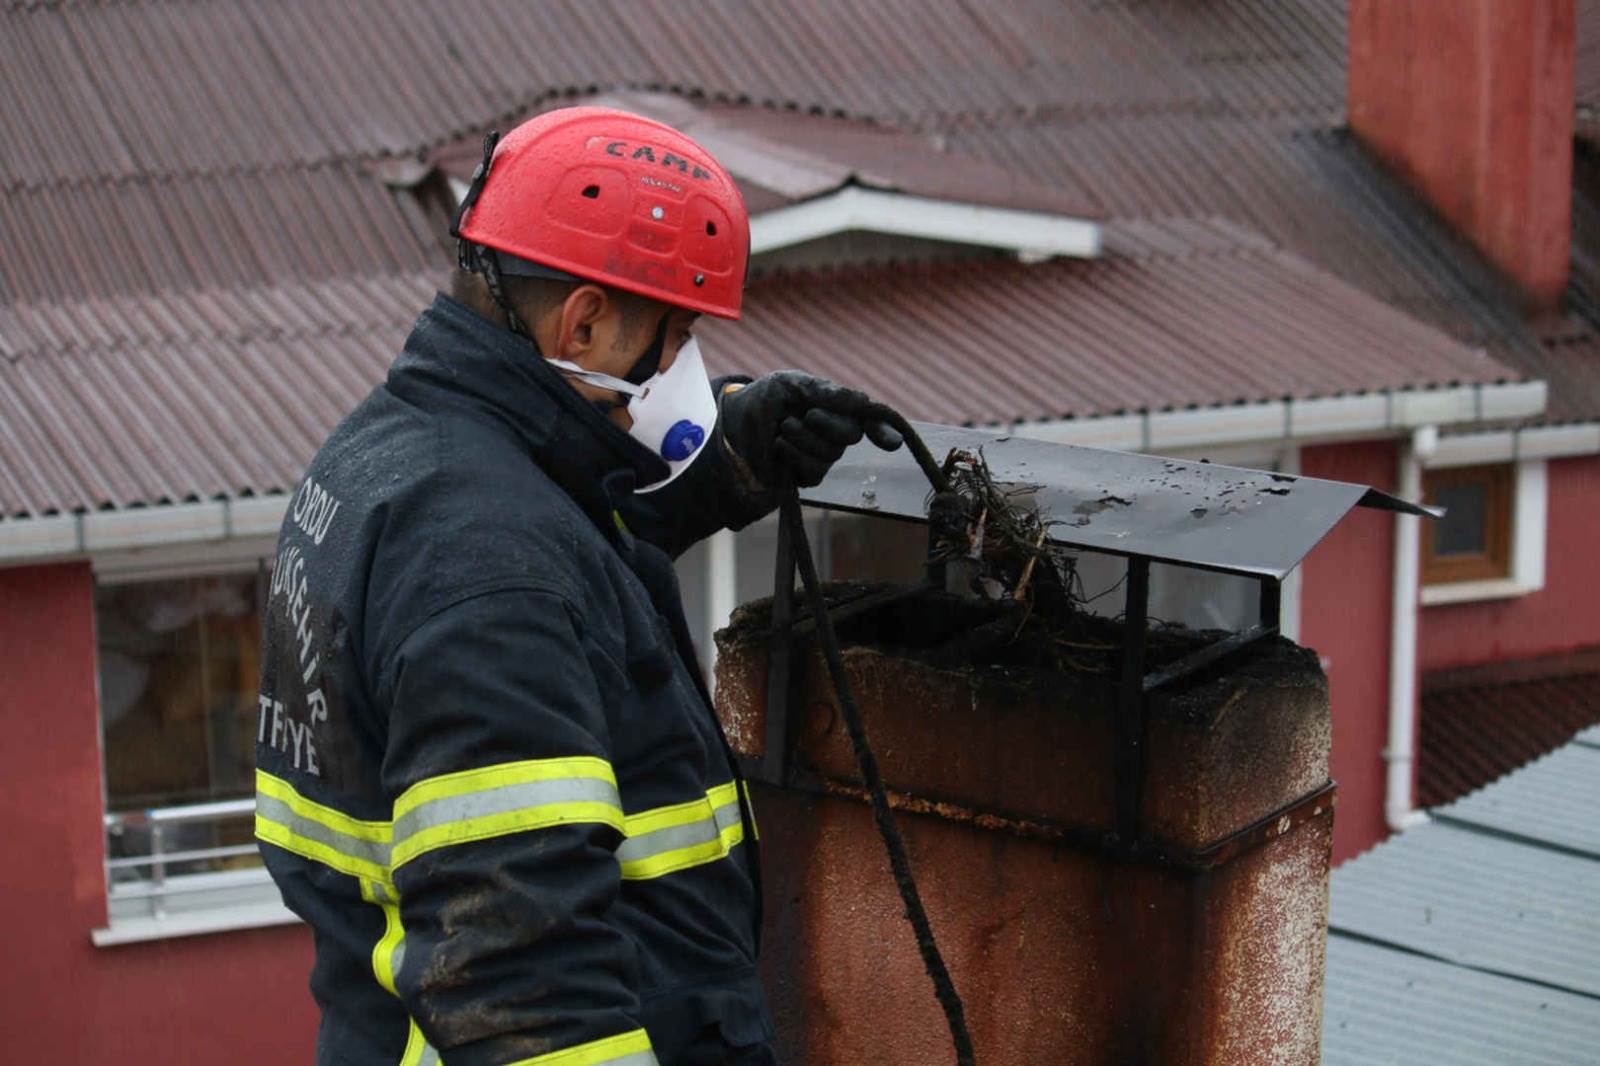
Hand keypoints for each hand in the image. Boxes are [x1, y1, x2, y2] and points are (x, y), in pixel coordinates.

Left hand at [720, 371, 903, 487]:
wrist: (732, 425)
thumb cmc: (763, 400)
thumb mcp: (793, 385)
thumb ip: (828, 393)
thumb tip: (863, 400)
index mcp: (834, 407)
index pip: (867, 419)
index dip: (882, 429)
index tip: (892, 442)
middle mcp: (832, 433)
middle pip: (850, 436)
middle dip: (830, 425)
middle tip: (807, 415)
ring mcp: (820, 456)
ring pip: (831, 454)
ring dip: (804, 439)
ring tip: (783, 428)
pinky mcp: (805, 476)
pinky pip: (814, 471)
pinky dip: (795, 455)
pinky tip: (780, 446)